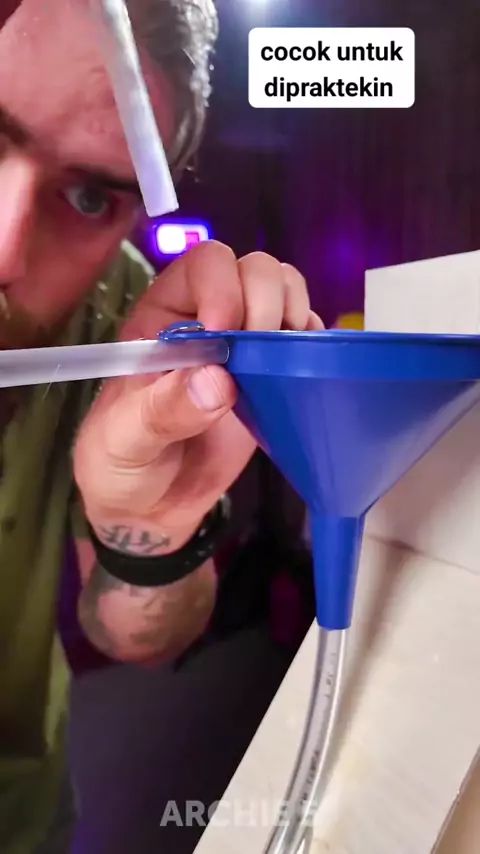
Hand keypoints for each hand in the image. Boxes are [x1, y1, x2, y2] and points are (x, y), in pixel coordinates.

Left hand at [73, 242, 322, 662]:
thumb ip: (163, 410)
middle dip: (266, 298)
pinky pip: (302, 340)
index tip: (224, 331)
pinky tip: (302, 371)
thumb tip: (217, 381)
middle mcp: (206, 321)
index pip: (200, 267)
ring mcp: (245, 349)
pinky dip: (312, 345)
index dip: (220, 285)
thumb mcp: (125, 440)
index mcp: (161, 319)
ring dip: (293, 313)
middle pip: (252, 269)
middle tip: (261, 349)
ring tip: (285, 358)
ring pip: (284, 293)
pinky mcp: (273, 378)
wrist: (152, 509)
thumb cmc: (122, 466)